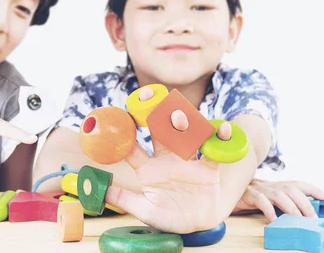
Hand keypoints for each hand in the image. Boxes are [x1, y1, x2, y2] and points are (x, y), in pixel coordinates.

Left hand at [104, 87, 232, 233]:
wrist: (200, 225)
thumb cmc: (169, 217)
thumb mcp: (146, 211)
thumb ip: (126, 200)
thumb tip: (102, 191)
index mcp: (148, 169)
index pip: (134, 147)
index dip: (126, 133)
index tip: (120, 118)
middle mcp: (167, 159)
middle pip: (160, 132)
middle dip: (155, 115)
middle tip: (150, 97)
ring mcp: (187, 161)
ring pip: (186, 135)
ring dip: (183, 123)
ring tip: (179, 116)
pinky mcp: (208, 167)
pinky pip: (215, 150)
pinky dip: (220, 138)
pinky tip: (222, 129)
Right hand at [234, 179, 323, 220]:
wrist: (225, 189)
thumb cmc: (249, 197)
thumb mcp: (266, 198)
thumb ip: (280, 203)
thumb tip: (300, 215)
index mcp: (276, 186)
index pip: (297, 184)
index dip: (312, 189)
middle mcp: (269, 185)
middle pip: (291, 189)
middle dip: (305, 203)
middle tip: (313, 217)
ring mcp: (259, 189)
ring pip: (279, 194)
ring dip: (291, 207)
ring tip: (298, 218)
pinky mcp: (247, 195)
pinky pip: (260, 200)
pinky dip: (269, 210)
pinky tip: (273, 219)